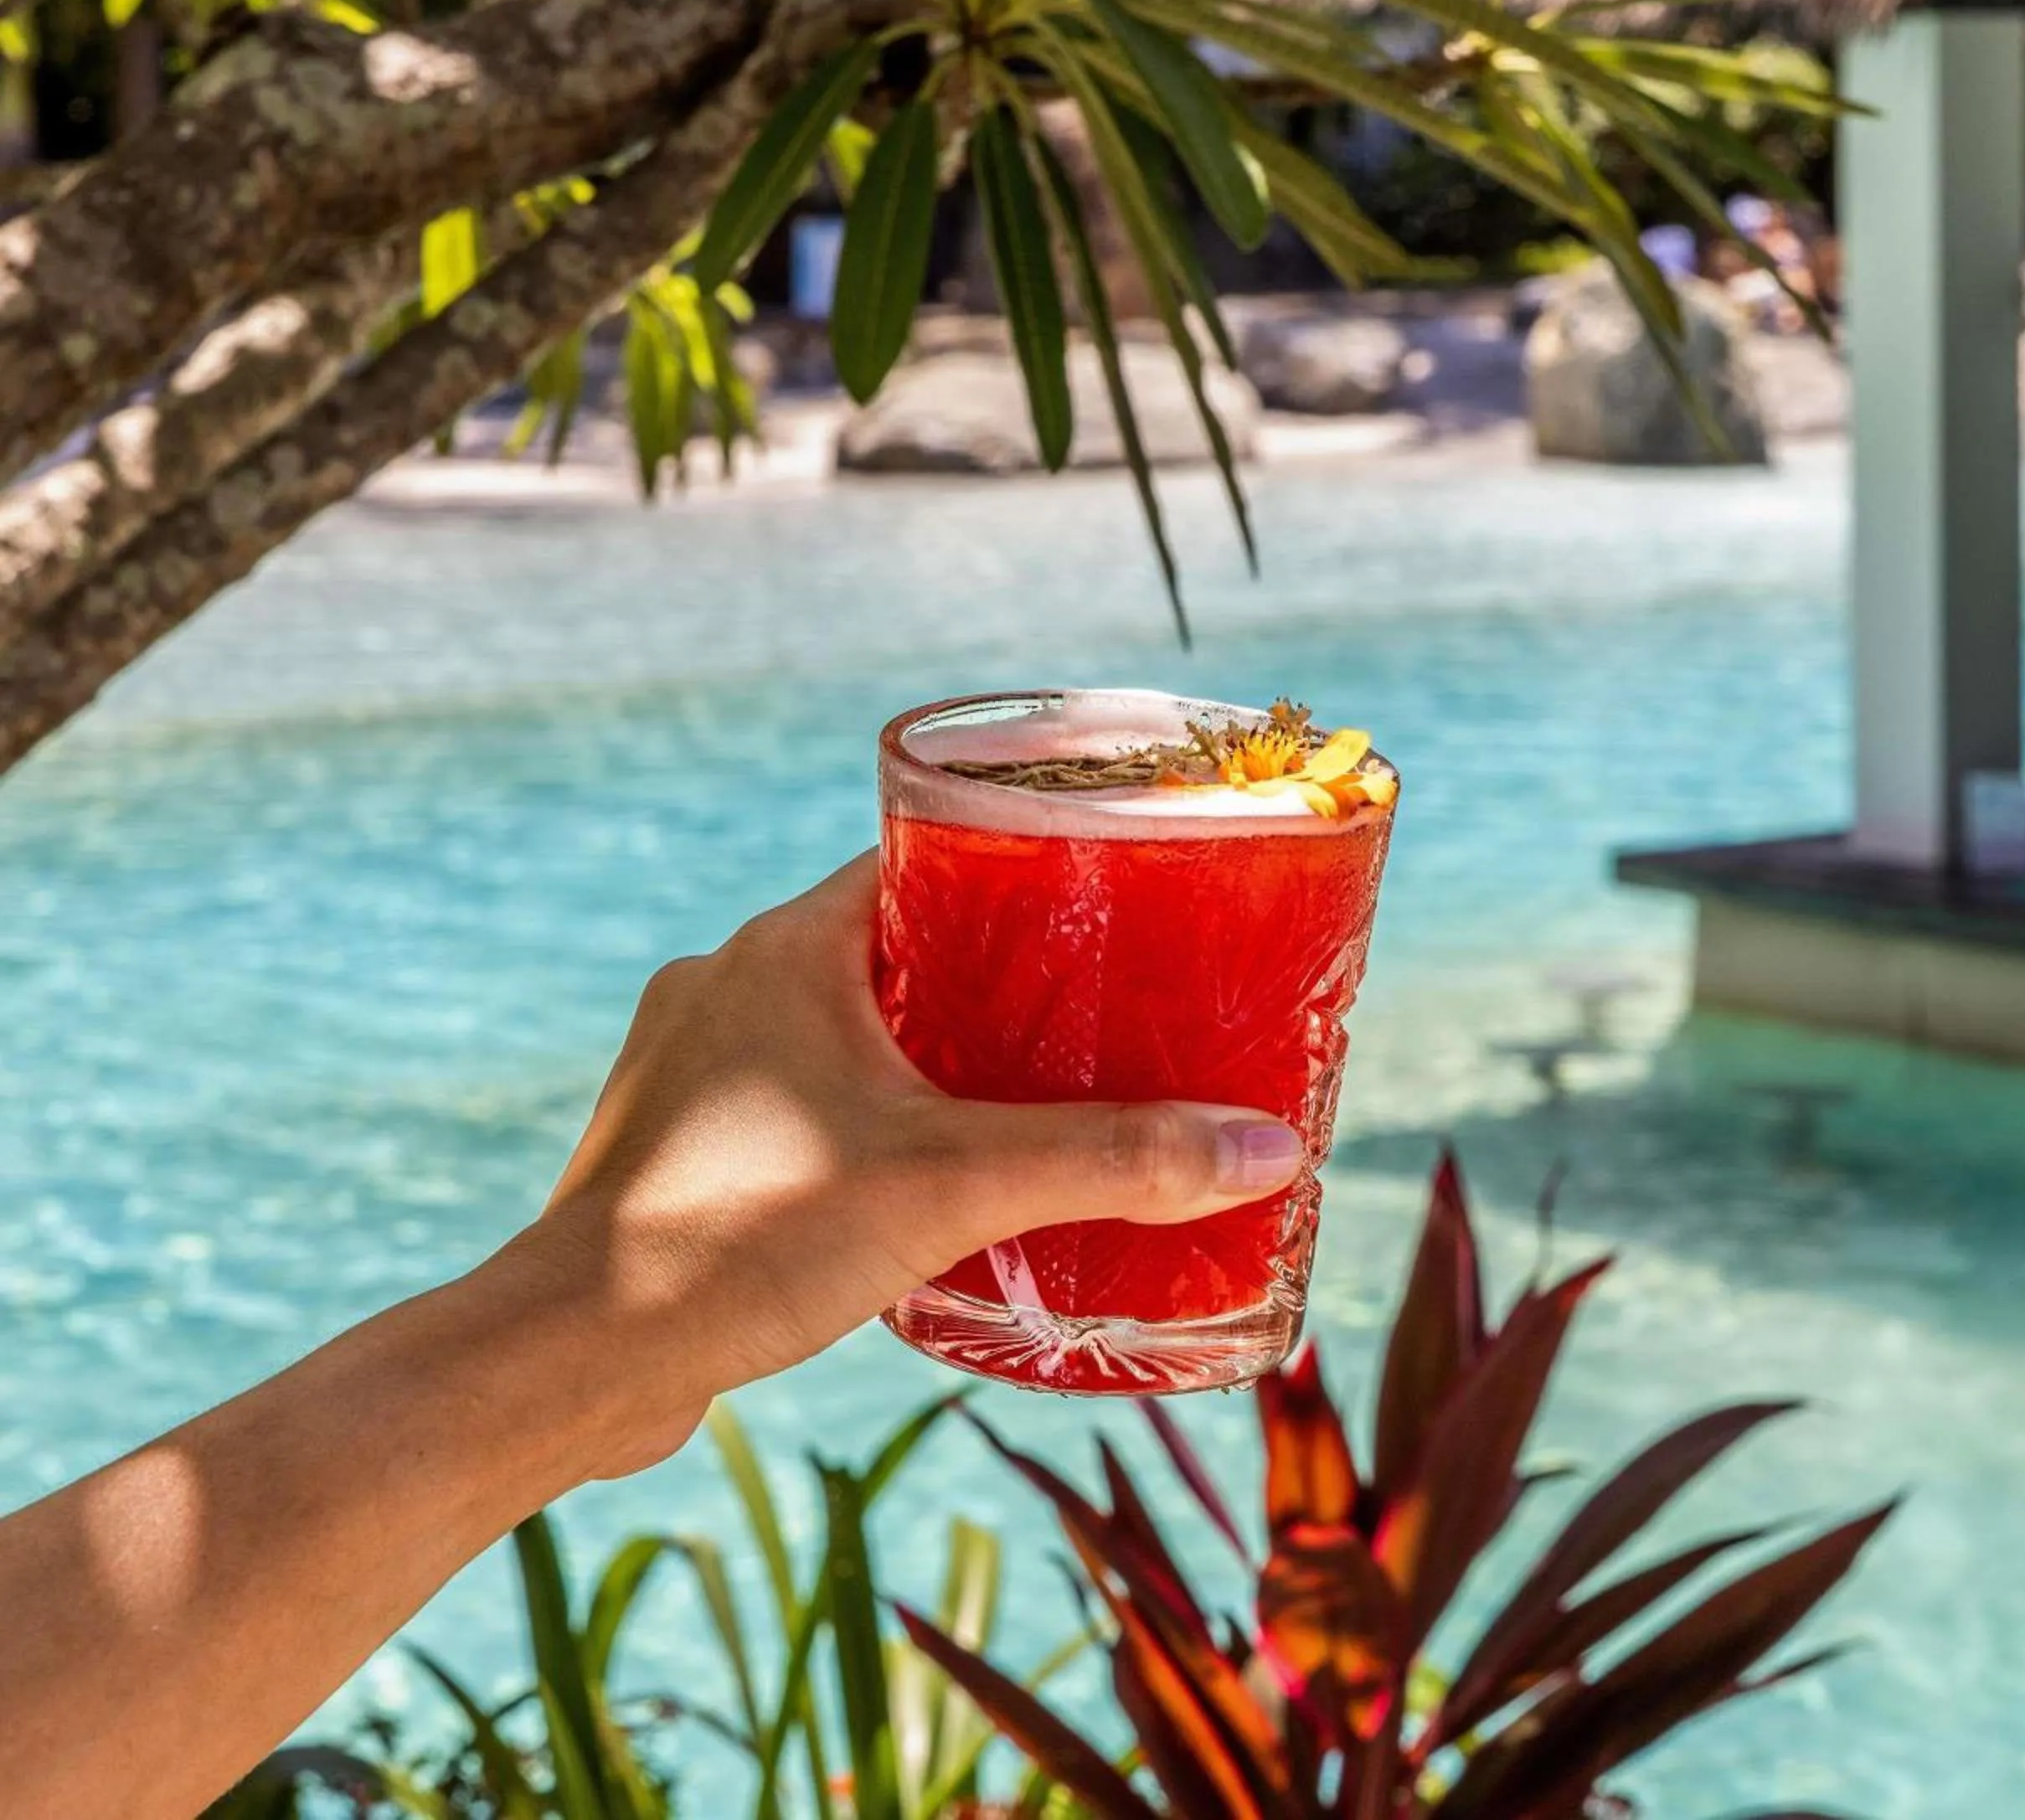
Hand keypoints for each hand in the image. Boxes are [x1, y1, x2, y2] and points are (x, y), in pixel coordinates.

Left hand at [513, 852, 1304, 1473]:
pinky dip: (861, 1125)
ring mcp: (691, 1066)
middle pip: (892, 947)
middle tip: (1091, 1026)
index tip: (1102, 910)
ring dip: (922, 1062)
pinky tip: (919, 1187)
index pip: (921, 858)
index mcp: (787, 945)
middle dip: (988, 985)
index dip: (1016, 874)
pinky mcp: (675, 1148)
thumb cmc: (743, 1237)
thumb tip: (1260, 1148)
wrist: (570, 1360)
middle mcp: (728, 982)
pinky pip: (793, 1104)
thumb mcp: (952, 1187)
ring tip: (1021, 1110)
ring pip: (839, 1033)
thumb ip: (1108, 1162)